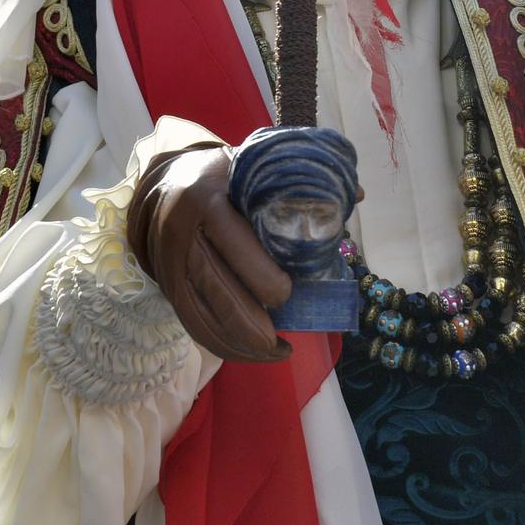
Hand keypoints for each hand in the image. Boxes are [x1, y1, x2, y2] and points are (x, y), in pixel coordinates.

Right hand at [124, 146, 291, 363]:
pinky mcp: (167, 286)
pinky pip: (193, 325)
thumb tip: (358, 194)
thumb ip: (301, 184)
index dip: (262, 276)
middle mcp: (183, 233)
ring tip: (278, 352)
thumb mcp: (255, 170)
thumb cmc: (225, 180)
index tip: (288, 294)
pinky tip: (252, 354)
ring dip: (242, 343)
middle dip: (255, 323)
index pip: (235, 244)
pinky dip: (222, 345)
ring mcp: (169, 264)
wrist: (168, 185)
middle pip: (219, 289)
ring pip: (204, 315)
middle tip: (286, 339)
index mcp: (209, 200)